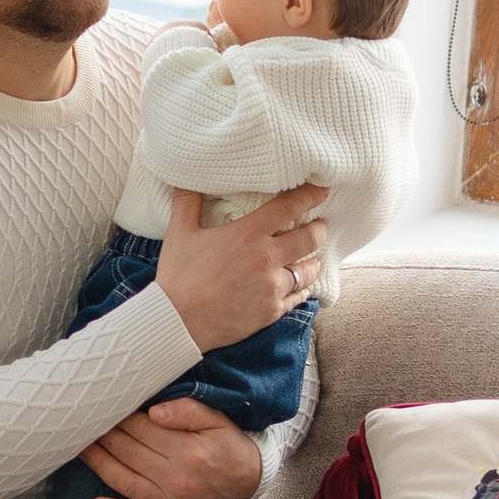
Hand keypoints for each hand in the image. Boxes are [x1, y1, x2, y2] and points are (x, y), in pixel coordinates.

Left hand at [77, 395, 264, 498]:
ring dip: (98, 465)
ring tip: (78, 449)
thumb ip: (187, 411)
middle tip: (82, 422)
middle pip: (128, 453)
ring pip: (124, 481)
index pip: (141, 429)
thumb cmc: (229, 445)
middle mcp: (176, 478)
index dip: (119, 416)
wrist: (247, 480)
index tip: (103, 404)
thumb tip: (155, 411)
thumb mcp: (217, 419)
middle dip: (103, 436)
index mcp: (188, 451)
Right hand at [155, 183, 326, 351]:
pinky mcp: (271, 312)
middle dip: (320, 229)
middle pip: (310, 238)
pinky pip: (298, 298)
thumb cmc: (177, 276)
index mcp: (247, 235)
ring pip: (309, 271)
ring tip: (312, 258)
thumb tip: (184, 176)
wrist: (177, 322)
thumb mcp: (179, 233)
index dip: (310, 195)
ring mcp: (272, 288)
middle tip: (320, 225)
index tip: (321, 190)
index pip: (289, 207)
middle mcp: (266, 259)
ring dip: (312, 262)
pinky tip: (300, 288)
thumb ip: (187, 201)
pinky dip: (302, 290)